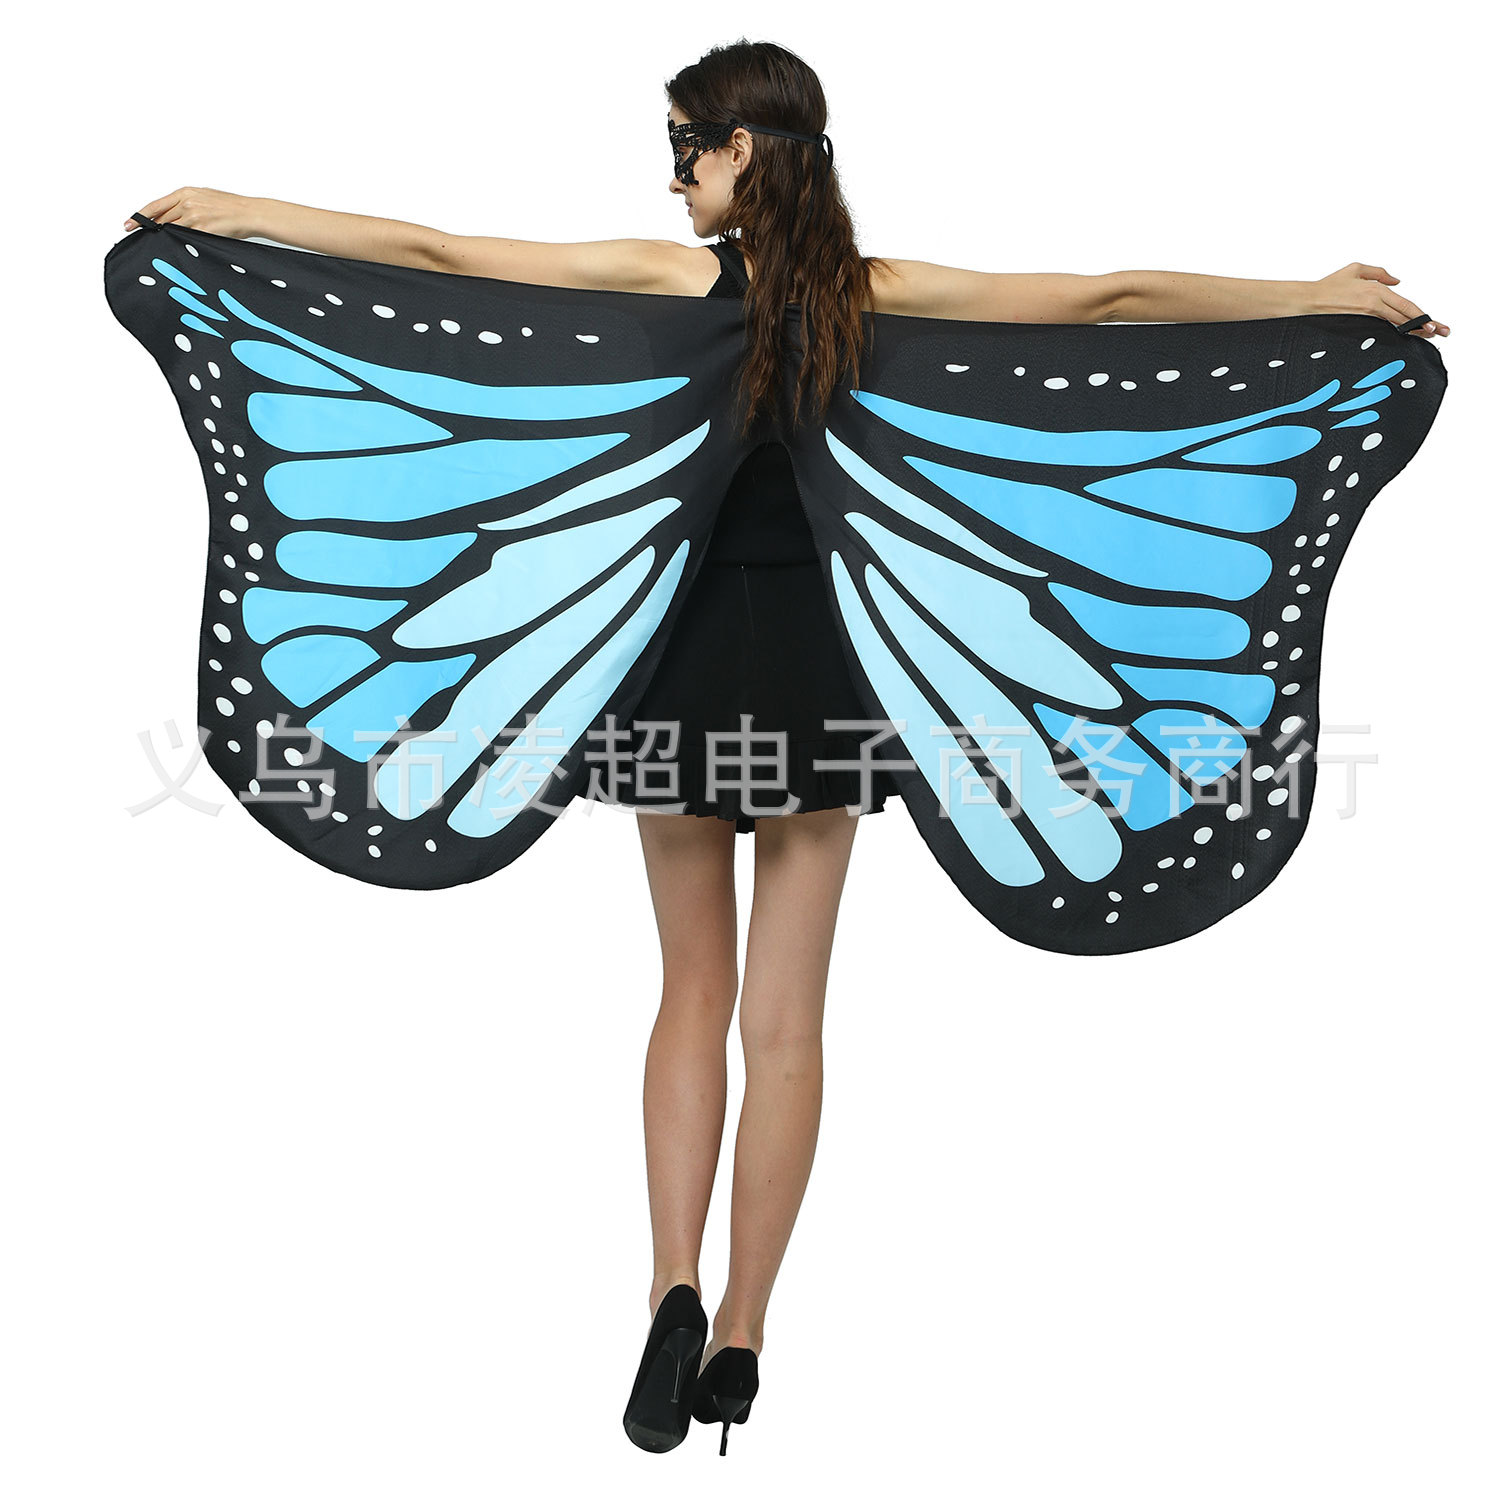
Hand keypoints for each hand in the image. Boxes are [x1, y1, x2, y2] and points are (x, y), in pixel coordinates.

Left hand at [122, 187, 259, 239]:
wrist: (250, 213)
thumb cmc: (232, 207)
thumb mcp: (205, 197)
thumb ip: (187, 204)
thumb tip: (173, 217)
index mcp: (186, 193)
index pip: (155, 205)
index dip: (140, 216)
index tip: (129, 223)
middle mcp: (187, 203)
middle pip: (161, 219)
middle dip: (151, 230)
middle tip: (140, 239)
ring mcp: (194, 217)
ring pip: (171, 230)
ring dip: (166, 239)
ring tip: (159, 247)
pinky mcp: (202, 230)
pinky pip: (185, 239)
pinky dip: (180, 244)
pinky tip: (177, 250)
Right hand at [1308, 263, 1448, 337]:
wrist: (1306, 301)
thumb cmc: (1327, 286)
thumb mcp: (1355, 269)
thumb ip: (1379, 273)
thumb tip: (1397, 281)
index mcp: (1376, 290)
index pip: (1406, 306)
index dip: (1422, 316)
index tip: (1434, 324)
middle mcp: (1374, 305)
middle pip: (1405, 318)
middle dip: (1425, 326)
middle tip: (1440, 333)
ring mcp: (1366, 318)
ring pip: (1395, 327)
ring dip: (1412, 334)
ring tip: (1426, 338)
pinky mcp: (1357, 328)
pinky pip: (1379, 333)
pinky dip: (1392, 338)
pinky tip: (1401, 342)